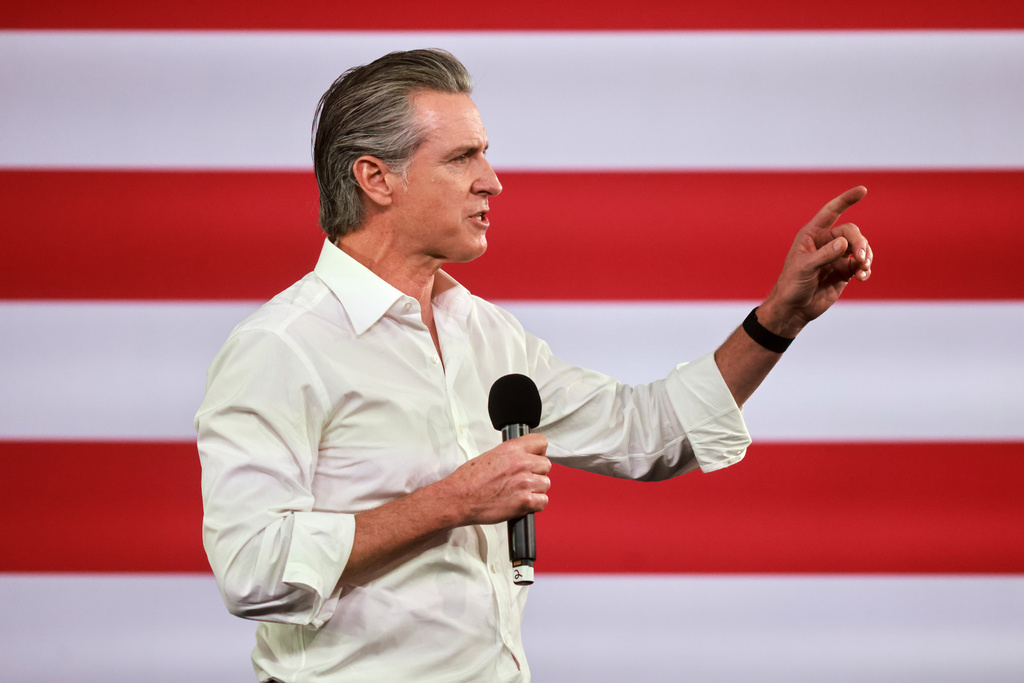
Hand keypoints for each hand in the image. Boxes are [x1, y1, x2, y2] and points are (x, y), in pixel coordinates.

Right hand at [442, 434, 551, 525]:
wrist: (459, 499)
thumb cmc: (468, 481)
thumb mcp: (490, 455)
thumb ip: (510, 455)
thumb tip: (520, 458)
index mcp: (512, 449)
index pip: (541, 442)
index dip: (539, 451)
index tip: (535, 457)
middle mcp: (520, 463)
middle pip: (546, 465)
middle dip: (537, 472)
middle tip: (525, 478)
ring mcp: (524, 483)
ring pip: (546, 484)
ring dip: (536, 489)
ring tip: (521, 492)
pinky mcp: (525, 501)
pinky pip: (543, 502)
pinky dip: (535, 504)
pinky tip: (523, 503)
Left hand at [760, 186, 872, 336]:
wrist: (794, 309)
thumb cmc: (791, 285)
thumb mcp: (804, 268)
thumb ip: (824, 255)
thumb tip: (844, 244)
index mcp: (812, 235)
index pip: (831, 212)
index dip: (846, 200)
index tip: (862, 190)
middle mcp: (826, 242)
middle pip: (851, 233)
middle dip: (859, 243)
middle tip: (861, 258)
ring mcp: (837, 257)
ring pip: (860, 248)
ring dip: (866, 256)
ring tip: (863, 269)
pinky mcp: (845, 272)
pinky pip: (861, 265)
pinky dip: (865, 269)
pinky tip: (863, 277)